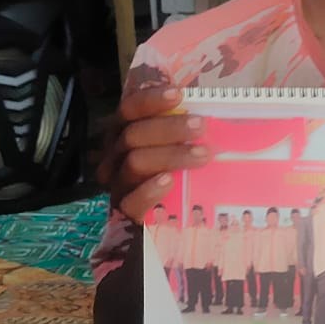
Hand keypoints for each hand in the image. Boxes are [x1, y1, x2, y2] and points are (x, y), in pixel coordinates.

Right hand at [100, 86, 207, 222]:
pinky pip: (131, 201)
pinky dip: (150, 189)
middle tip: (201, 126)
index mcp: (123, 135)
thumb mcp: (176, 149)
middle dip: (168, 128)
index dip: (150, 100)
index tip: (178, 94)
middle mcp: (114, 157)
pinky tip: (169, 181)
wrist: (160, 229)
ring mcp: (118, 185)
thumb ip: (183, 130)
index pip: (128, 110)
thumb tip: (210, 108)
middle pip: (132, 135)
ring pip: (135, 163)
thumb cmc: (173, 176)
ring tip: (202, 155)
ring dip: (170, 155)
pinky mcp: (124, 214)